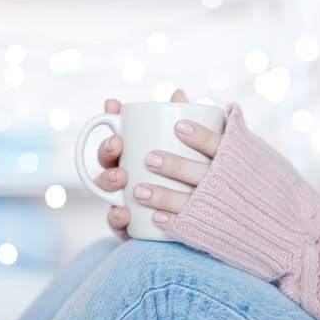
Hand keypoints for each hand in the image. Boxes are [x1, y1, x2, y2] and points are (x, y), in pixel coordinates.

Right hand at [96, 89, 221, 233]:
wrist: (212, 223)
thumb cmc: (197, 180)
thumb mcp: (196, 151)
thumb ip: (186, 122)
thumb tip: (178, 93)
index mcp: (137, 155)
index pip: (121, 132)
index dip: (111, 118)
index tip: (113, 106)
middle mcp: (126, 177)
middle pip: (108, 161)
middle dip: (107, 150)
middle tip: (118, 144)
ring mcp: (126, 201)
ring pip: (107, 190)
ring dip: (108, 181)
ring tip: (120, 177)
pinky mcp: (132, 226)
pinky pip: (118, 223)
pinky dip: (116, 217)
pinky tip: (124, 212)